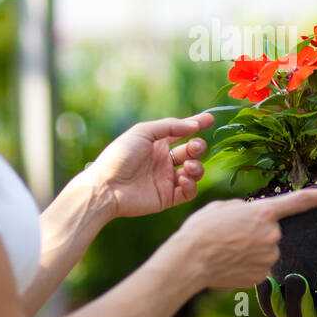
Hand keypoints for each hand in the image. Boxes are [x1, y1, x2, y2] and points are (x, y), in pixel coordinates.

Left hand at [88, 113, 213, 218]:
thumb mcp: (143, 132)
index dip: (197, 125)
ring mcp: (166, 179)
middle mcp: (163, 160)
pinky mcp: (167, 197)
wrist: (106, 186)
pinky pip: (188, 191)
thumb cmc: (120, 156)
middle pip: (191, 151)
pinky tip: (183, 179)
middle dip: (198, 147)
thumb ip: (170, 127)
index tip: (211, 120)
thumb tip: (194, 125)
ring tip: (188, 166)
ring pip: (194, 171)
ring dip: (197, 167)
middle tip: (194, 147)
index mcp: (157, 143)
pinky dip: (191, 184)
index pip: (182, 132)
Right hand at [168, 187, 316, 290]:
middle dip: (255, 232)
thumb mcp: (222, 207)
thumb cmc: (201, 230)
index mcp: (264, 213)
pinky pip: (258, 268)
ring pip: (264, 251)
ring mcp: (268, 259)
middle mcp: (272, 236)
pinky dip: (245, 266)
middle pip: (271, 232)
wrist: (189, 260)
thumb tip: (250, 216)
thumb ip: (244, 208)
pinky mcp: (261, 277)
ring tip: (226, 250)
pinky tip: (229, 264)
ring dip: (250, 250)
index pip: (299, 202)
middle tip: (230, 235)